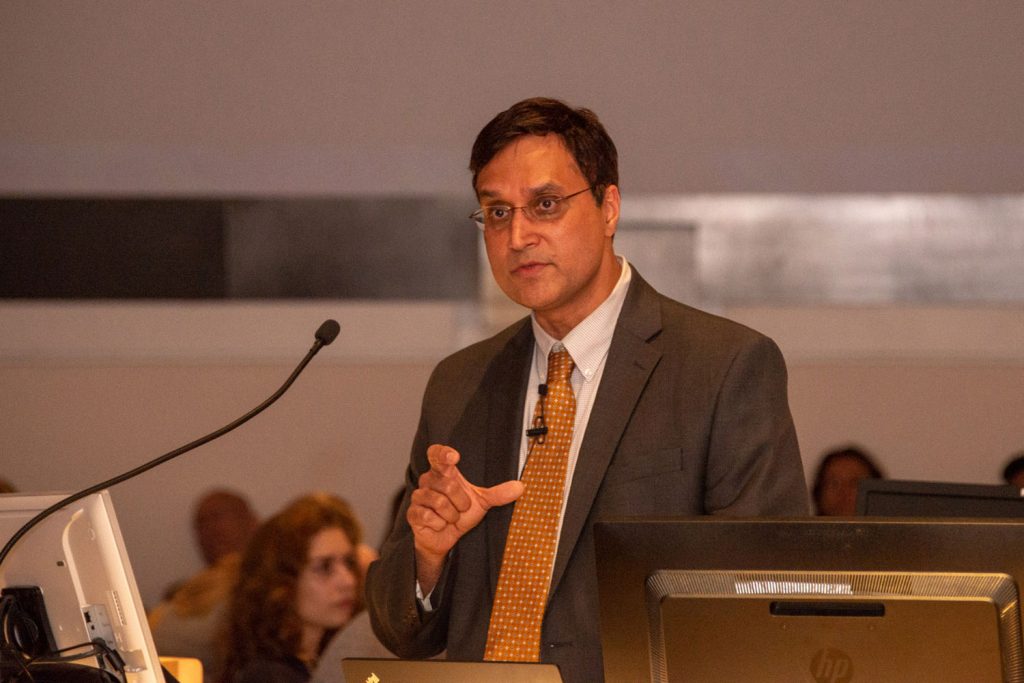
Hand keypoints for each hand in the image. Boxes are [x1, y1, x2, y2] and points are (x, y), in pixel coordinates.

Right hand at [408, 444, 522, 591]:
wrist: (445, 537)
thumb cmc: (461, 513)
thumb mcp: (482, 502)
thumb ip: (498, 494)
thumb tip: (520, 487)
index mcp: (443, 472)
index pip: (436, 454)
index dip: (443, 453)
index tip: (455, 458)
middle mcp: (428, 480)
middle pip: (447, 485)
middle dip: (461, 502)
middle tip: (461, 509)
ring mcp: (419, 496)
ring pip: (439, 502)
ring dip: (452, 515)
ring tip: (452, 518)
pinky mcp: (413, 513)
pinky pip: (429, 516)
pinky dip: (440, 524)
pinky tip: (440, 524)